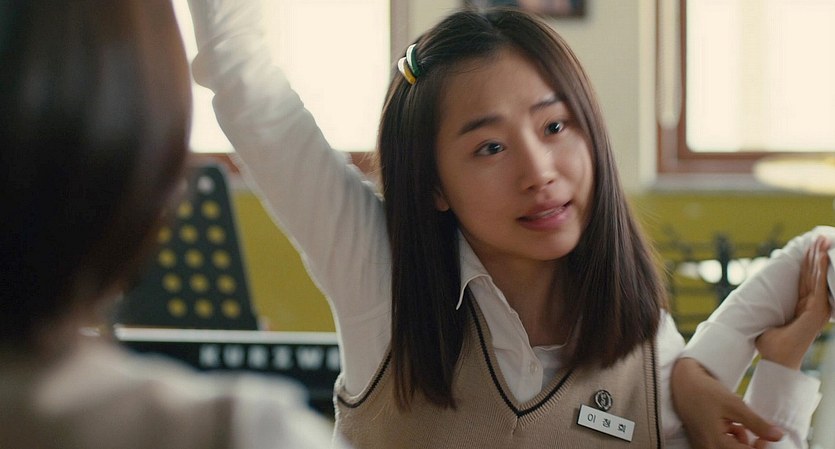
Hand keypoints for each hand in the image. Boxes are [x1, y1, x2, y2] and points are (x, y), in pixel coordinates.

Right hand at [671, 358, 783, 448]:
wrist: (682, 382)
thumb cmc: (706, 392)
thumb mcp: (735, 405)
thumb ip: (757, 424)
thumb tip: (778, 436)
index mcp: (716, 443)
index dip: (761, 448)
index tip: (766, 436)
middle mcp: (708, 447)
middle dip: (750, 446)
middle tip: (757, 433)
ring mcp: (703, 445)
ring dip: (740, 442)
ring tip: (740, 425)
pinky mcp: (701, 440)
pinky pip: (720, 445)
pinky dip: (730, 438)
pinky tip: (731, 425)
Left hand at [756, 236, 830, 369]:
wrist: (777, 359)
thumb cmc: (771, 346)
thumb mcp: (766, 323)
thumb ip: (765, 312)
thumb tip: (748, 306)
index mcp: (803, 308)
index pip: (807, 281)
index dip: (808, 264)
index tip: (809, 248)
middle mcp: (812, 306)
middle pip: (813, 275)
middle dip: (815, 255)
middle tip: (818, 237)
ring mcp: (816, 308)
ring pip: (818, 277)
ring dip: (819, 257)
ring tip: (821, 241)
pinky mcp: (816, 310)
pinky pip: (818, 285)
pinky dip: (820, 269)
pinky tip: (821, 256)